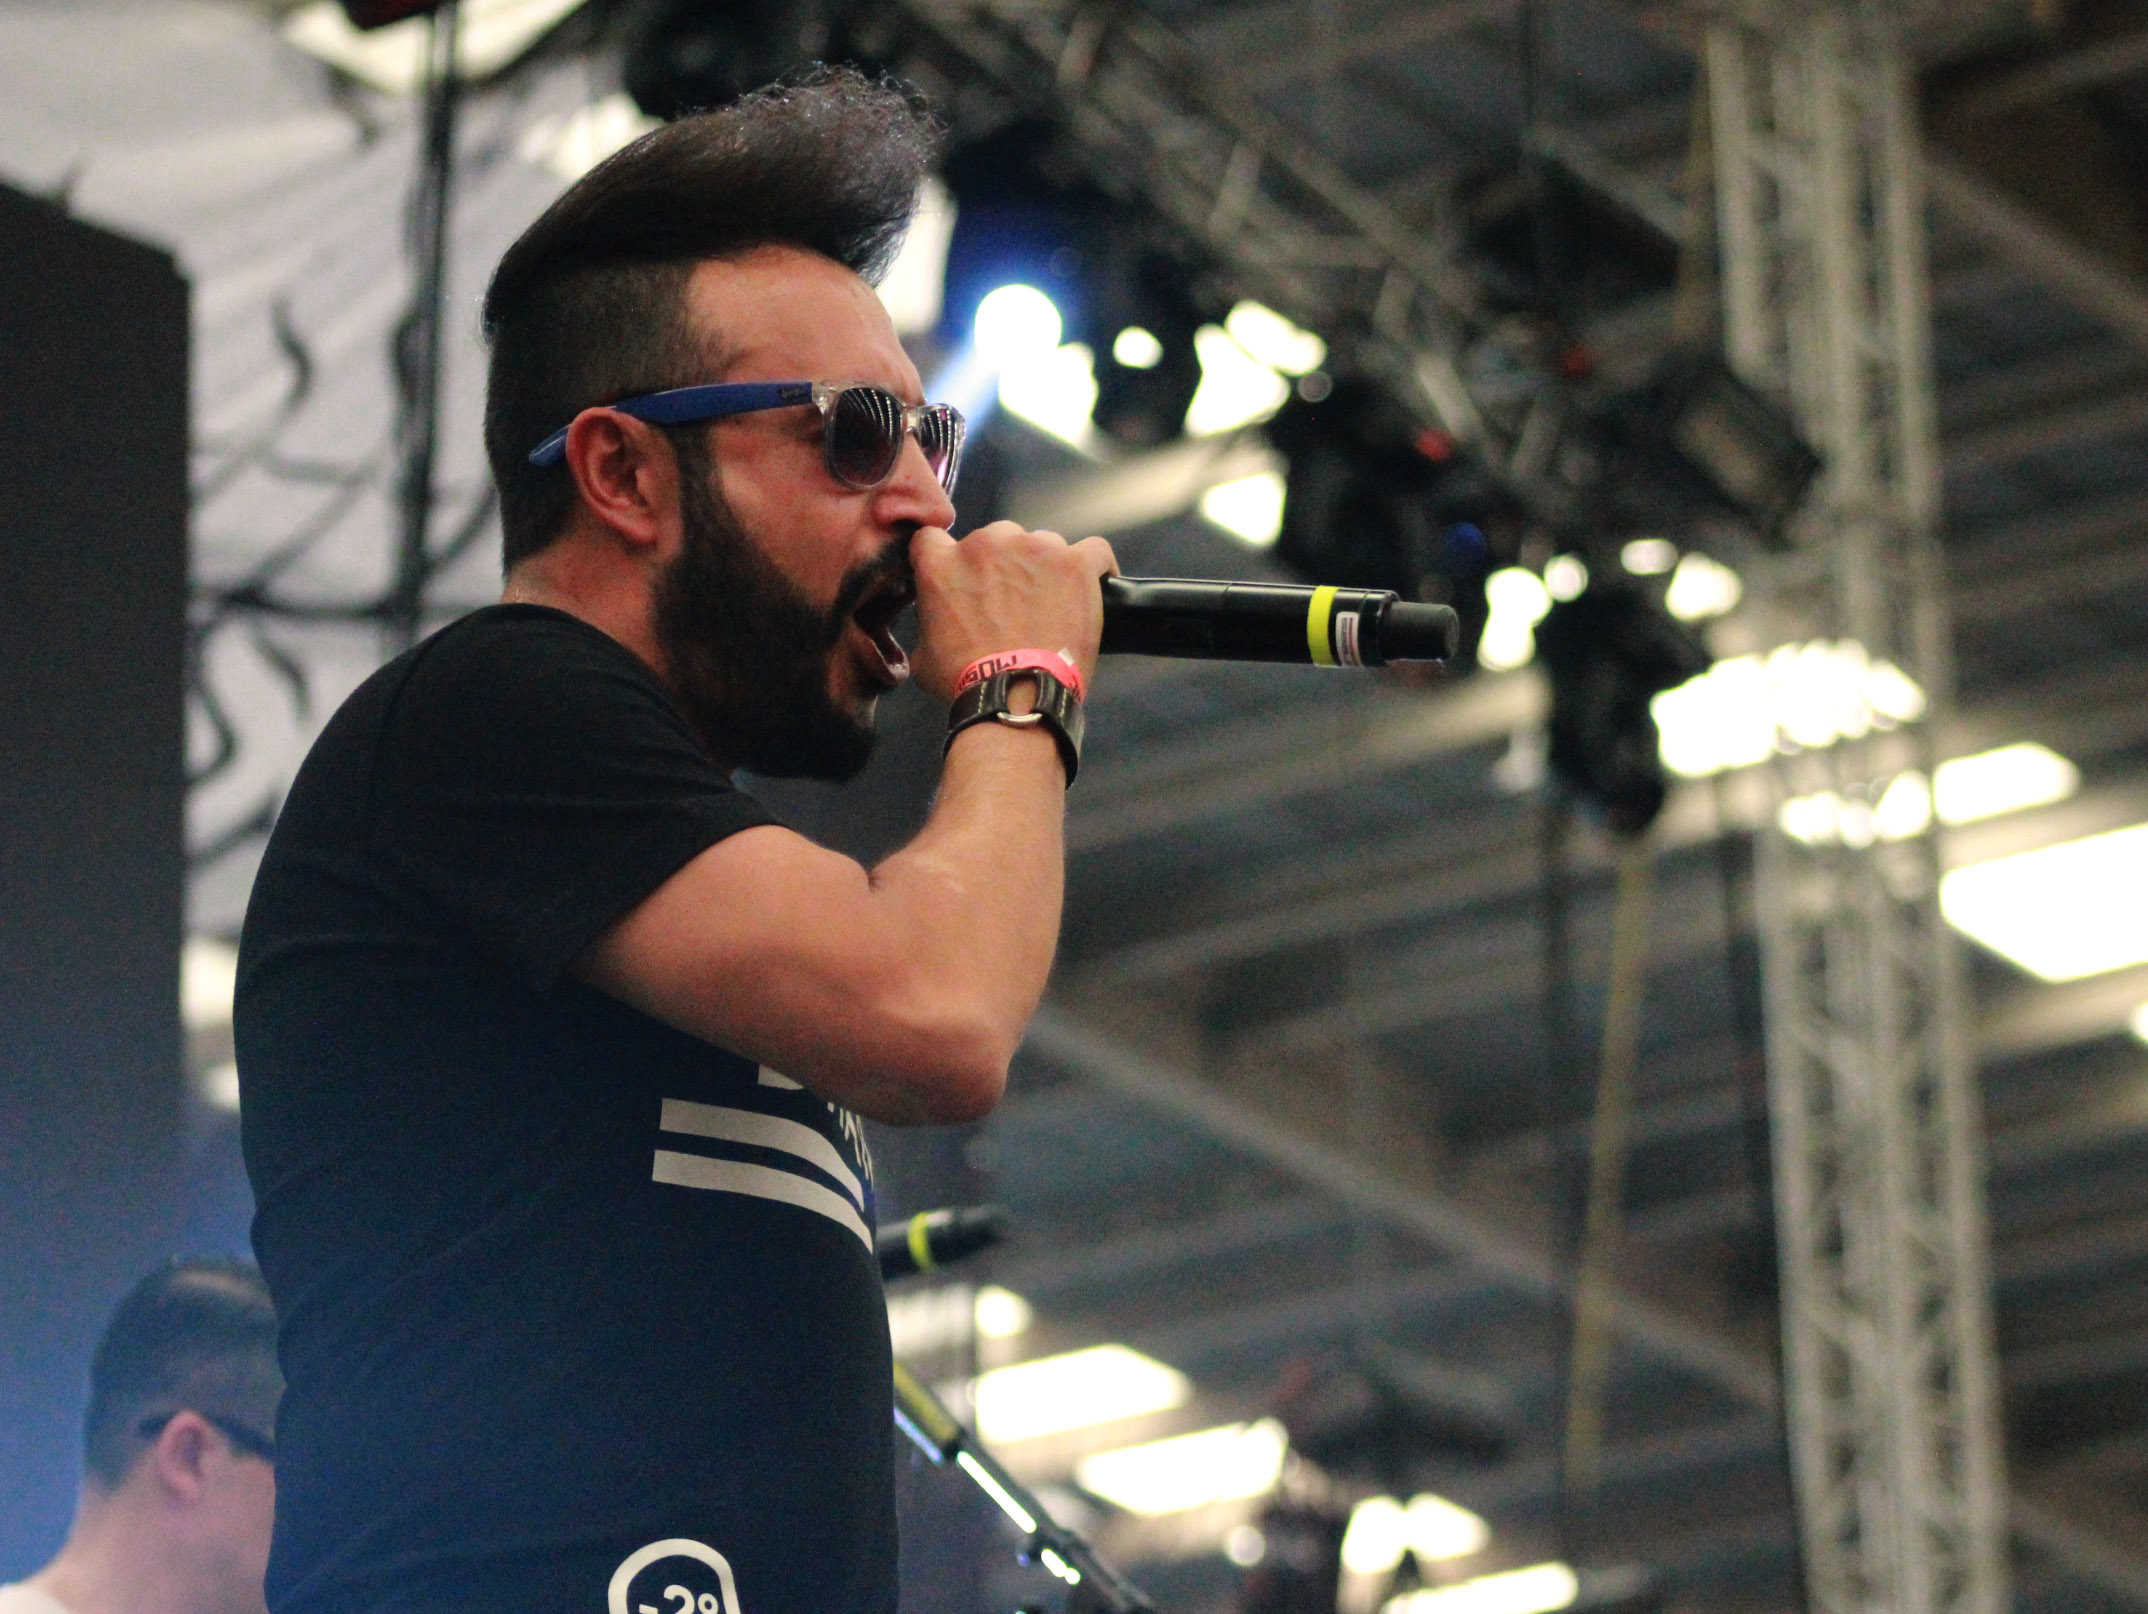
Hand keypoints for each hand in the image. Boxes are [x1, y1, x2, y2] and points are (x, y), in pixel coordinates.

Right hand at [908, 522, 1117, 703]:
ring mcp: (1033, 548)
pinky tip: (1095, 586)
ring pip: (1043, 544)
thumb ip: (927, 623)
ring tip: (1054, 605)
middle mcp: (986, 543)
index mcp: (942, 563)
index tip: (963, 577)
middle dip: (1004, 566)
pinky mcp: (1074, 563)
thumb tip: (934, 625)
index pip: (934, 540)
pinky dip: (1095, 567)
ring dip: (1046, 567)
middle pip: (997, 539)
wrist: (1016, 696)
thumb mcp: (923, 656)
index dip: (951, 558)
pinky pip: (1094, 551)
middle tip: (1013, 603)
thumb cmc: (966, 682)